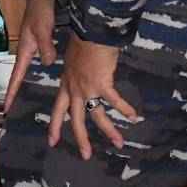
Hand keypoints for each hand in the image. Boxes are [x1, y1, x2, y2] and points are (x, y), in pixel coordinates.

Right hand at [3, 0, 58, 112]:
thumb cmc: (41, 11)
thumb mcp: (43, 28)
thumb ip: (45, 46)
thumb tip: (48, 64)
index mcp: (24, 50)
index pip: (15, 75)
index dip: (10, 91)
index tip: (5, 108)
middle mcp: (26, 51)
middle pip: (18, 75)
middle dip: (14, 92)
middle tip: (11, 109)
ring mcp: (32, 47)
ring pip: (28, 70)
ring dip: (24, 84)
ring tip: (23, 100)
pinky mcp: (39, 43)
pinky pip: (37, 62)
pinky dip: (36, 72)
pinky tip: (43, 78)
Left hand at [47, 34, 139, 159]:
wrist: (89, 31)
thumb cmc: (82, 40)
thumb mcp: (73, 58)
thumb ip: (78, 69)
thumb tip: (86, 73)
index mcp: (66, 83)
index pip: (58, 108)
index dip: (55, 125)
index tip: (52, 140)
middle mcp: (74, 89)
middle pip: (75, 119)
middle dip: (81, 138)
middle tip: (85, 155)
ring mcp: (87, 88)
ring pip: (97, 116)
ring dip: (109, 130)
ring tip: (119, 143)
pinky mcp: (101, 85)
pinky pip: (115, 101)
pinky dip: (126, 108)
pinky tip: (134, 116)